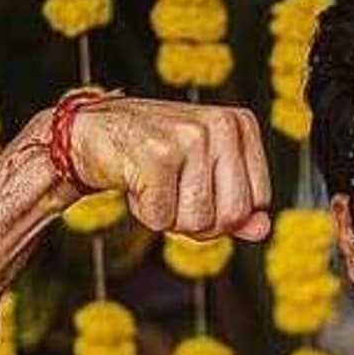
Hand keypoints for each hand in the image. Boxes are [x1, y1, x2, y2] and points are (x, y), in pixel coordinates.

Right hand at [69, 97, 272, 240]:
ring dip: (170, 217)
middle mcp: (221, 124)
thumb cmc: (154, 154)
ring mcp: (190, 136)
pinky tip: (138, 182)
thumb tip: (261, 230)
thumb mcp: (205, 175)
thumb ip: (238, 205)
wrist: (92, 131)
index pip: (260, 201)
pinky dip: (146, 213)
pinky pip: (163, 218)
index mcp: (240, 124)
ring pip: (198, 221)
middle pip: (233, 216)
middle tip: (175, 194)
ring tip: (156, 184)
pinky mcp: (158, 154)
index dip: (227, 214)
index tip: (200, 192)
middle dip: (200, 222)